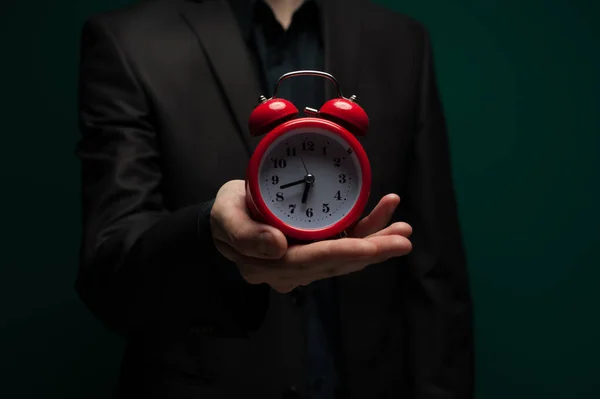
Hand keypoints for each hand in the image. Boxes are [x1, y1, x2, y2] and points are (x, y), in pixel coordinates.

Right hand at [210, 180, 411, 292]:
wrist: (228, 218)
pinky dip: (365, 232)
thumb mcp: (226, 215)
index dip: (344, 253)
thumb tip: (277, 246)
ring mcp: (304, 262)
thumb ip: (245, 233)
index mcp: (268, 263)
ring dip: (376, 242)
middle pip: (336, 262)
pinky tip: (384, 216)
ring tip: (402, 228)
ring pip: (345, 256)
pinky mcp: (314, 250)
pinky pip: (342, 246)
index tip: (373, 247)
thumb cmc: (226, 213)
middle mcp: (291, 270)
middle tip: (403, 238)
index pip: (311, 260)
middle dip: (373, 250)